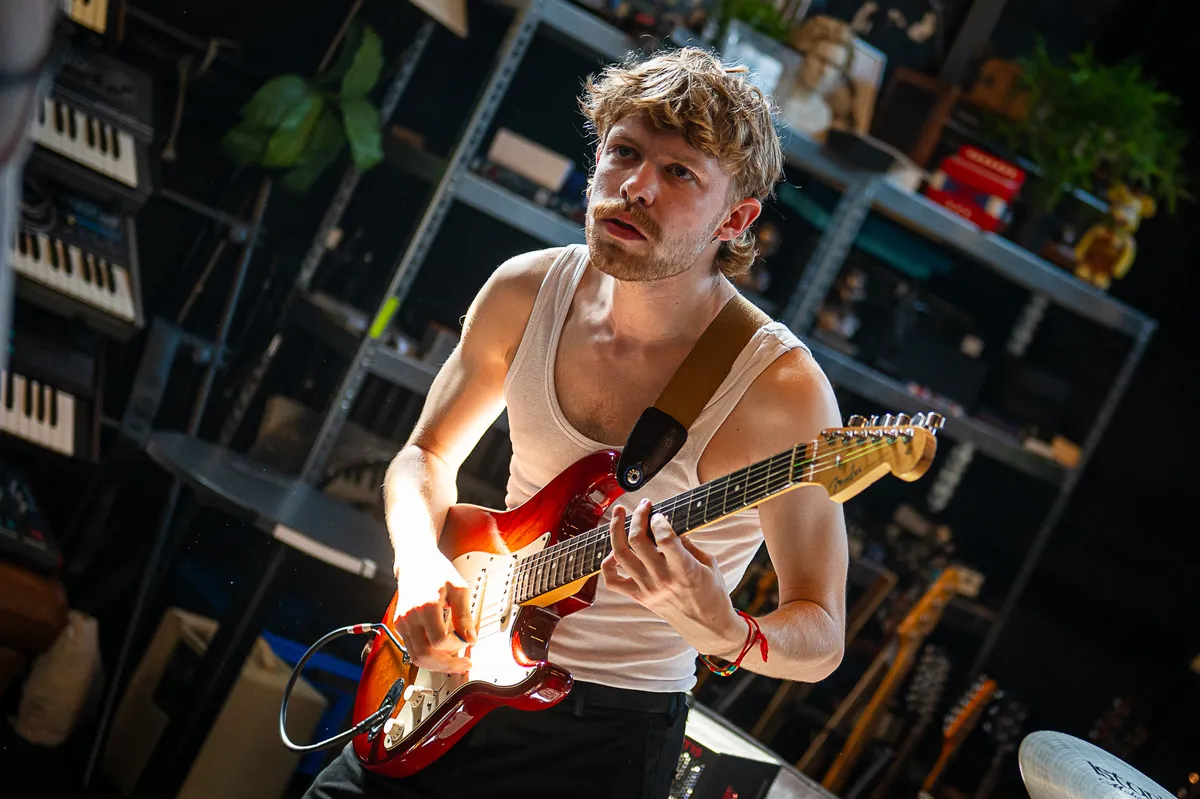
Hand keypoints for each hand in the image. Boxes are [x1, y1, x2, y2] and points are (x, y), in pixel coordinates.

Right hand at [392, 545, 477, 673]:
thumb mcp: (458, 588)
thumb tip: (471, 638)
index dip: (457, 646)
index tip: (468, 640)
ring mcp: (402, 623)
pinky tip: (442, 653)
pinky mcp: (400, 626)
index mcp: (426, 606)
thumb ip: (465, 615)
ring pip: (416, 657)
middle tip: (464, 665)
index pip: (440, 641)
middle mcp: (410, 617)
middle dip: (447, 666)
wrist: (415, 561)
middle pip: (425, 655)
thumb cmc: (435, 570)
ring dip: (437, 665)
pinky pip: (412, 649)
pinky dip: (428, 656)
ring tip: (455, 663)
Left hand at [601, 498, 743, 656]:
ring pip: (620, 556)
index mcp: (685, 570)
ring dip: (616, 530)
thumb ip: (688, 544)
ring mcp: (648, 589)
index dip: (658, 520)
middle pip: (637, 541)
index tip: (660, 512)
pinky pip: (613, 582)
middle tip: (643, 505)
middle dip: (637, 516)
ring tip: (619, 514)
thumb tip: (670, 524)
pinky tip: (613, 552)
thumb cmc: (713, 593)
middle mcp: (663, 579)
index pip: (665, 538)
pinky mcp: (639, 597)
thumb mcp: (708, 564)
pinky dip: (607, 565)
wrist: (708, 627)